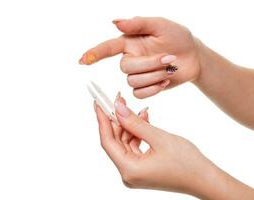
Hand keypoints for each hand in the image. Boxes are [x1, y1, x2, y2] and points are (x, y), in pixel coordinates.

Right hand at [80, 17, 201, 97]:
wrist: (193, 57)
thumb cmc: (177, 38)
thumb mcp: (160, 25)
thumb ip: (138, 23)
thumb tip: (115, 22)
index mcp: (130, 42)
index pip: (108, 48)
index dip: (95, 54)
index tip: (82, 61)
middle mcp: (130, 58)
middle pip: (125, 68)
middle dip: (149, 65)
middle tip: (169, 58)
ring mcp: (137, 74)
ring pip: (133, 82)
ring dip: (155, 76)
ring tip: (170, 68)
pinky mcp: (145, 88)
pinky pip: (140, 94)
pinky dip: (154, 89)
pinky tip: (165, 80)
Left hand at [94, 93, 253, 198]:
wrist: (206, 180)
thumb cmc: (187, 163)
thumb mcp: (159, 138)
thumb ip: (135, 123)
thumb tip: (118, 108)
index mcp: (129, 169)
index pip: (107, 140)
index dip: (102, 119)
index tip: (98, 101)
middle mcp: (128, 173)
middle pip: (115, 141)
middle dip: (117, 119)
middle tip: (119, 99)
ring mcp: (135, 171)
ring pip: (125, 142)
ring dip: (131, 125)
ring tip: (140, 110)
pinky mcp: (142, 168)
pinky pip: (134, 146)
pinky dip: (138, 133)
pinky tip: (145, 119)